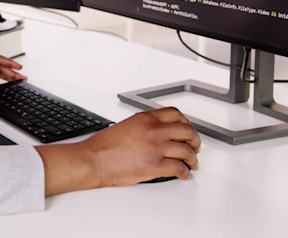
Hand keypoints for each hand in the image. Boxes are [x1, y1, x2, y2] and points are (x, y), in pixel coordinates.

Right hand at [35, 107, 199, 195]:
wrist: (92, 160)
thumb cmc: (103, 147)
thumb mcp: (125, 126)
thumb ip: (144, 127)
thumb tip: (156, 133)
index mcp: (145, 119)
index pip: (175, 114)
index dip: (186, 123)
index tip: (187, 130)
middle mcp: (153, 131)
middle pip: (186, 131)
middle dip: (195, 140)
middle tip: (195, 147)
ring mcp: (155, 148)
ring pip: (186, 151)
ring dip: (192, 158)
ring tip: (192, 163)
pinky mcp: (154, 165)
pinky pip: (178, 168)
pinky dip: (184, 172)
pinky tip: (183, 174)